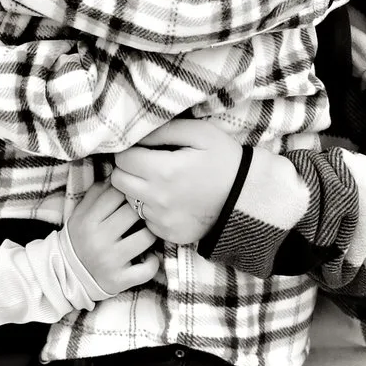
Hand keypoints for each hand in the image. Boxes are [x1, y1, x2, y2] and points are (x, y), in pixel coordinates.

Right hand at [64, 183, 159, 293]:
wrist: (68, 274)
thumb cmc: (80, 237)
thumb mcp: (81, 213)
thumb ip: (97, 193)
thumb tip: (117, 174)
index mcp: (88, 221)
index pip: (116, 194)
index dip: (129, 191)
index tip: (133, 195)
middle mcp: (99, 240)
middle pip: (133, 213)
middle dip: (142, 210)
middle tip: (144, 212)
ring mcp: (111, 262)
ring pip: (146, 238)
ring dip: (151, 234)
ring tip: (147, 232)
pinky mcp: (120, 280)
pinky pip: (147, 269)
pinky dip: (153, 262)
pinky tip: (148, 256)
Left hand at [110, 118, 245, 244]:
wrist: (247, 197)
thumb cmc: (224, 160)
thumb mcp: (199, 133)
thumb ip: (164, 130)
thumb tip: (137, 134)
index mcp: (163, 171)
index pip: (122, 159)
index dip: (130, 150)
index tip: (143, 149)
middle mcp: (158, 199)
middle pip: (118, 181)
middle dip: (127, 169)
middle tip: (146, 164)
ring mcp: (163, 220)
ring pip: (130, 201)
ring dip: (137, 190)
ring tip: (160, 182)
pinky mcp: (169, 234)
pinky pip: (146, 220)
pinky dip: (152, 209)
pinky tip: (170, 200)